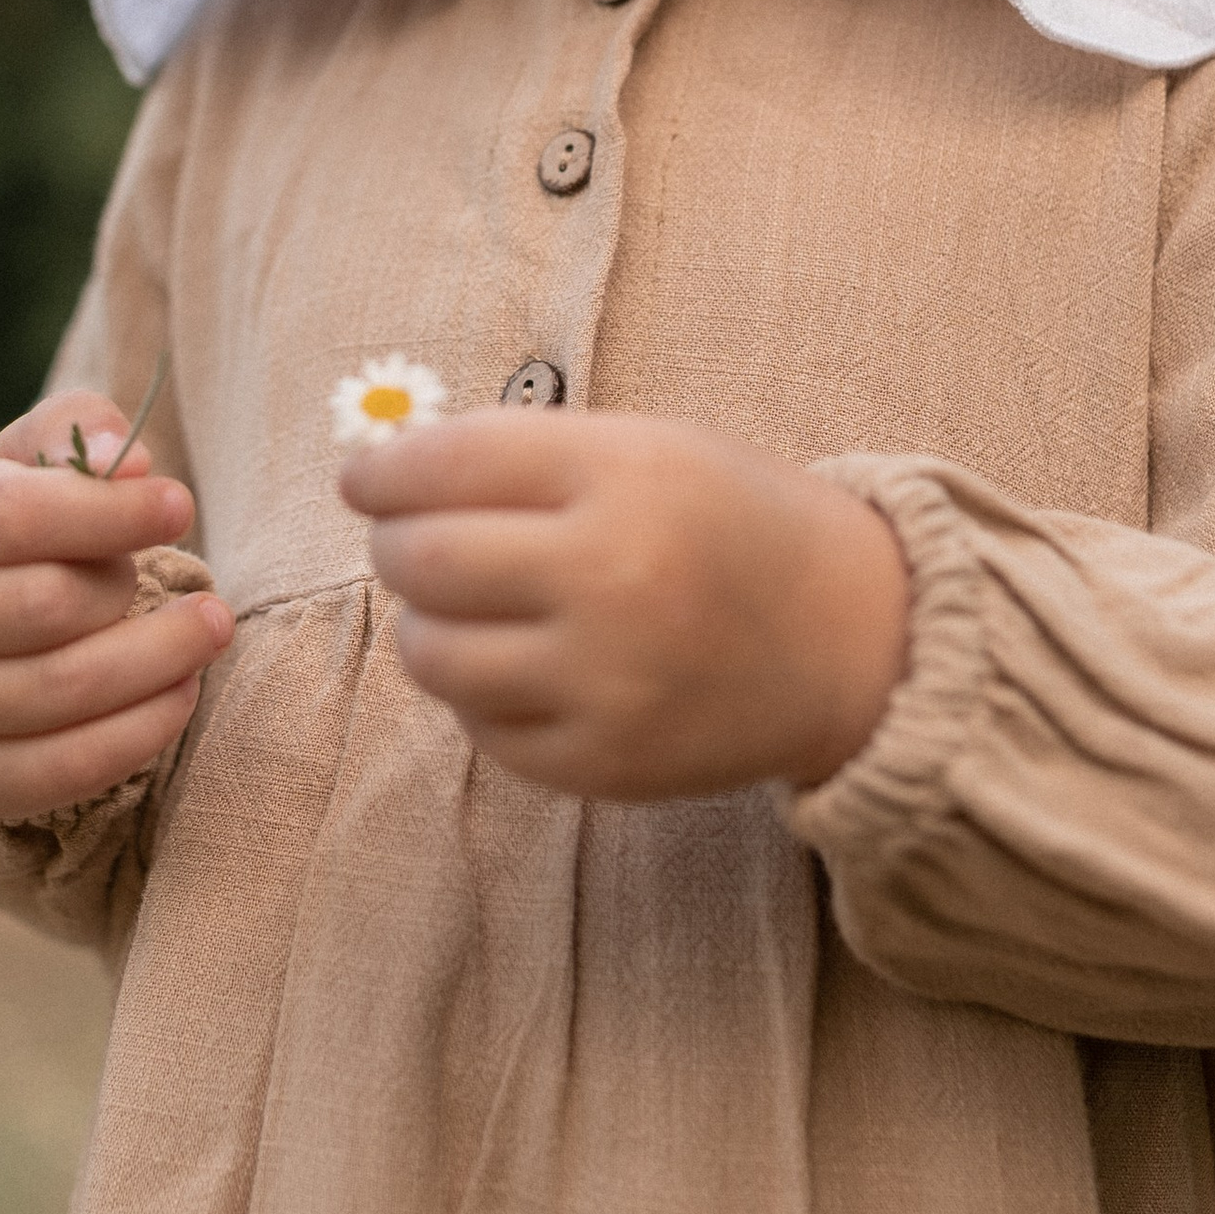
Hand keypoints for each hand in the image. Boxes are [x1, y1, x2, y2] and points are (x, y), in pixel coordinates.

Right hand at [0, 386, 232, 822]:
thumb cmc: (23, 522)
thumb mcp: (36, 459)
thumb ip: (80, 433)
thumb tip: (127, 462)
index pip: (10, 518)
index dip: (106, 513)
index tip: (178, 505)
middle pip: (44, 606)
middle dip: (131, 588)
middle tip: (184, 579)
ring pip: (64, 688)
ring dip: (162, 658)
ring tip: (211, 627)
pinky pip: (68, 768)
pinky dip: (143, 730)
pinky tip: (183, 690)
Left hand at [339, 410, 907, 800]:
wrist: (852, 639)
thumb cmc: (734, 524)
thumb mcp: (651, 449)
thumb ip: (527, 458)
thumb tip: (387, 478)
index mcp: (626, 475)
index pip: (450, 464)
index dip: (384, 470)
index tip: (362, 478)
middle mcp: (612, 576)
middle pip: (425, 561)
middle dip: (392, 545)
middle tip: (404, 542)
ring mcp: (606, 681)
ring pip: (434, 654)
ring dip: (424, 624)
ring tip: (460, 608)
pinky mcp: (603, 764)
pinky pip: (481, 728)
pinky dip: (478, 693)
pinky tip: (519, 664)